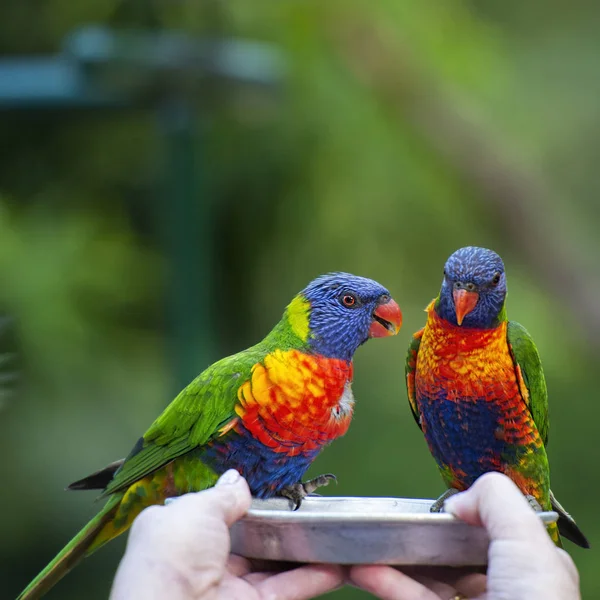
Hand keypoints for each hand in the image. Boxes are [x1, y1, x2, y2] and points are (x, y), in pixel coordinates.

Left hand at [110, 469, 343, 599]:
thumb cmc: (171, 557)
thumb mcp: (195, 509)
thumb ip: (223, 495)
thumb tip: (238, 480)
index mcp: (178, 532)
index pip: (213, 512)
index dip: (239, 501)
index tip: (268, 488)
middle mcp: (201, 559)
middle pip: (247, 538)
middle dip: (275, 524)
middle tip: (305, 508)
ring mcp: (226, 587)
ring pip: (270, 565)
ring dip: (301, 551)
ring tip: (328, 534)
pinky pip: (285, 588)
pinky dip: (311, 578)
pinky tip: (334, 565)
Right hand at [350, 472, 580, 599]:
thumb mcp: (525, 540)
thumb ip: (496, 500)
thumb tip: (457, 501)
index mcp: (529, 568)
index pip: (492, 531)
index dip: (463, 516)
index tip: (434, 508)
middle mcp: (501, 591)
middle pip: (453, 554)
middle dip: (420, 537)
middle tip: (390, 524)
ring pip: (427, 579)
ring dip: (394, 560)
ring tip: (364, 545)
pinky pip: (411, 599)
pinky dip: (386, 584)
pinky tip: (365, 571)